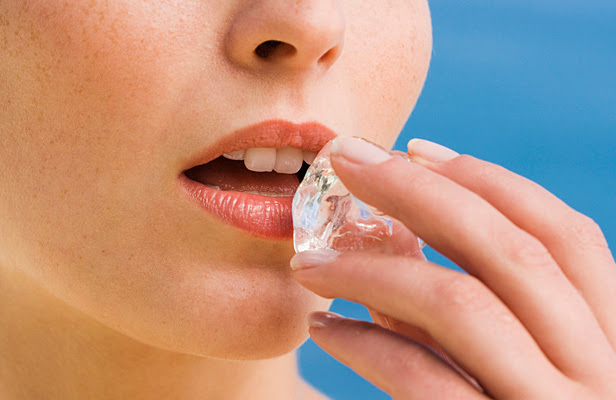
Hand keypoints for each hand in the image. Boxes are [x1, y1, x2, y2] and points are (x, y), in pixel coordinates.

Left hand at [290, 137, 615, 398]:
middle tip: (346, 162)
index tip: (418, 147)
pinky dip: (365, 346)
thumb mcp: (510, 364)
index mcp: (610, 339)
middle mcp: (601, 374)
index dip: (493, 181)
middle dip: (419, 193)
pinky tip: (322, 330)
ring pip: (460, 305)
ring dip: (371, 270)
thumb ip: (473, 311)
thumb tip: (398, 239)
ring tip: (310, 260)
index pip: (565, 234)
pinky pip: (423, 382)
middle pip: (509, 250)